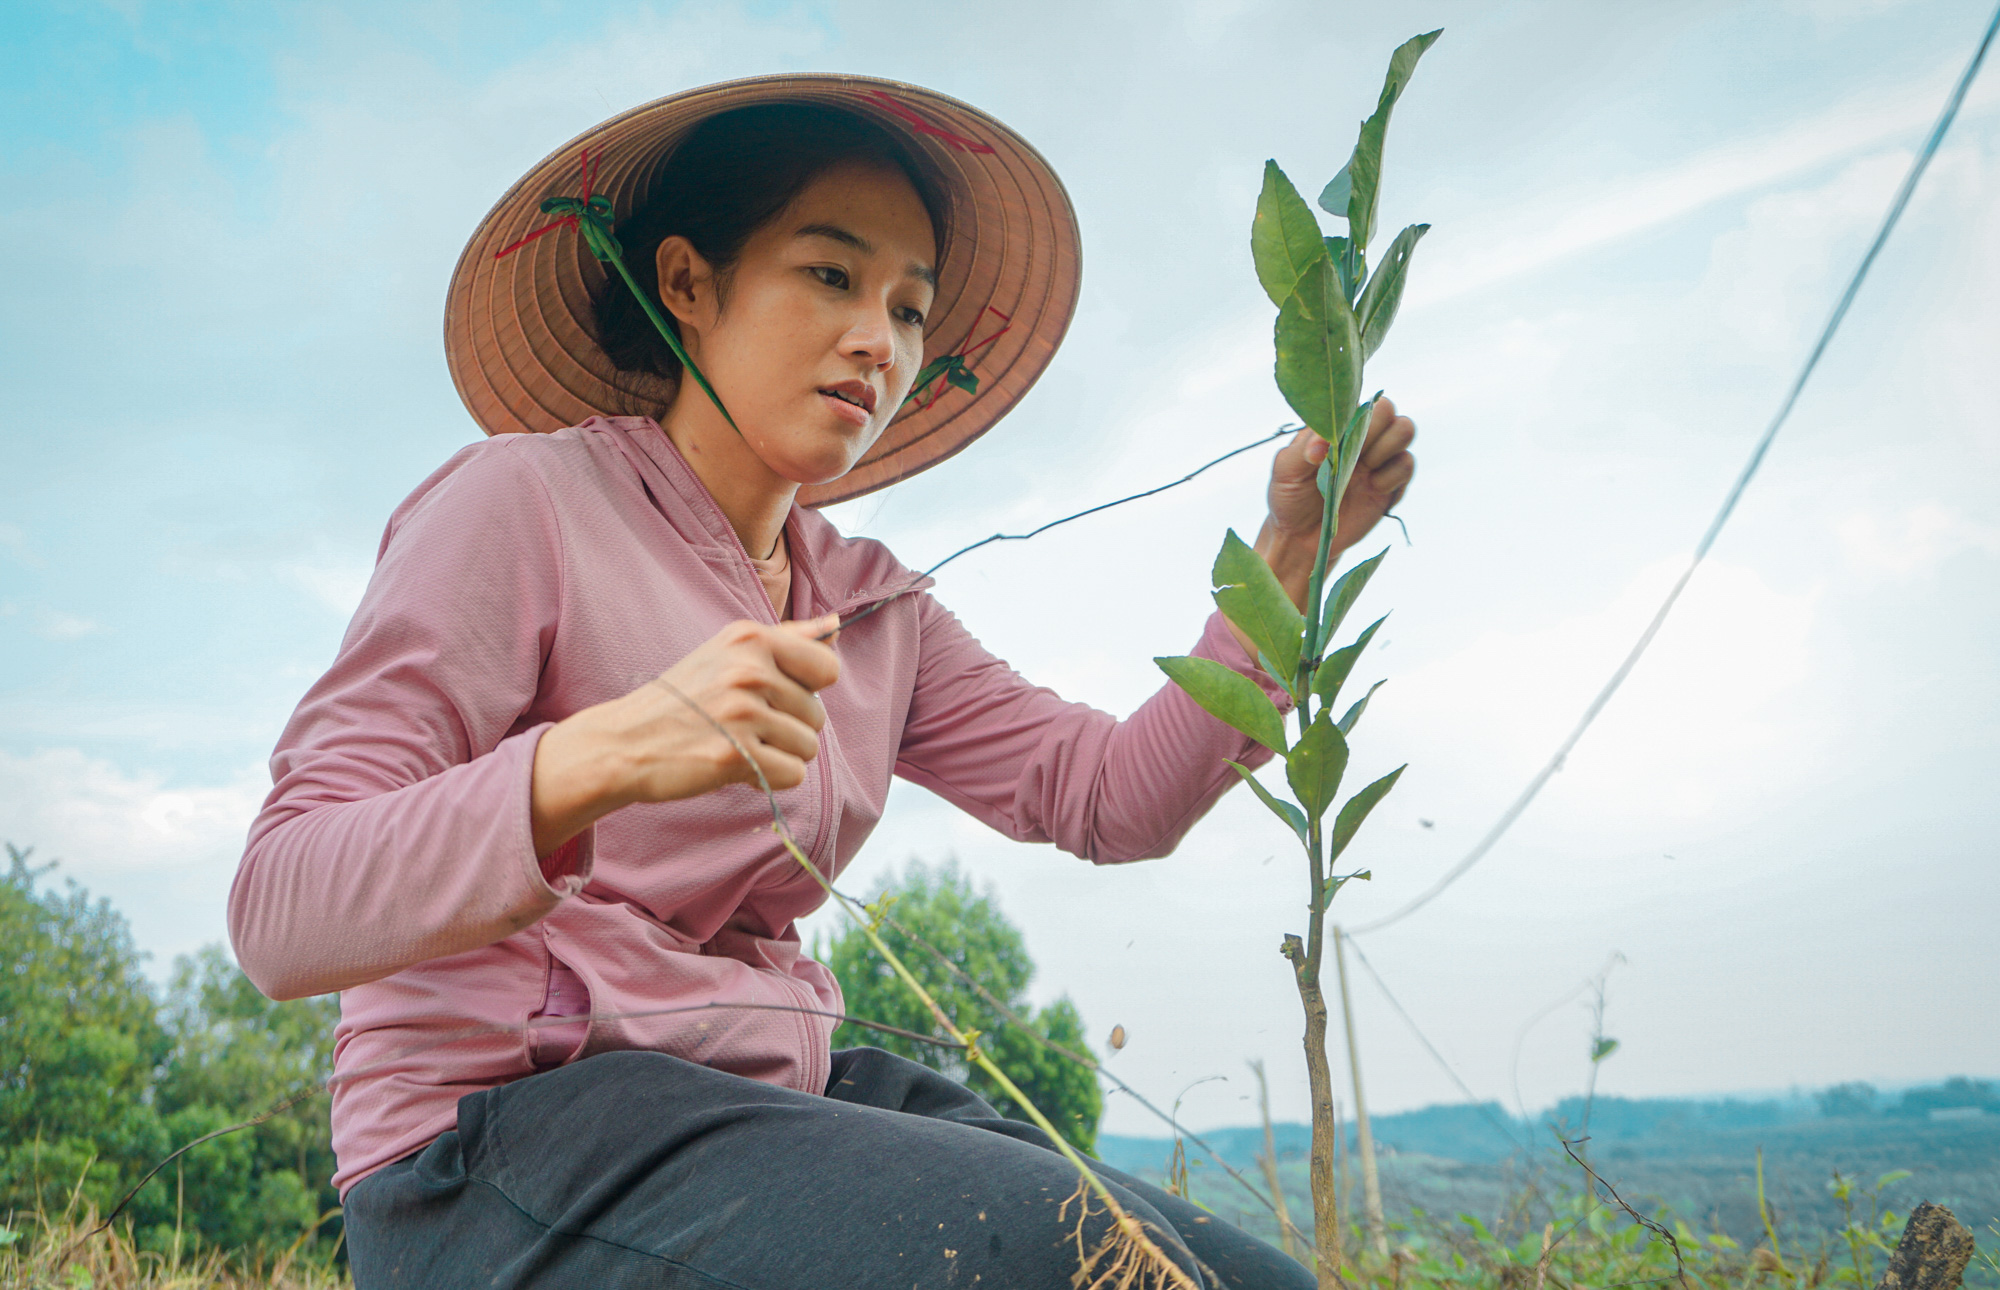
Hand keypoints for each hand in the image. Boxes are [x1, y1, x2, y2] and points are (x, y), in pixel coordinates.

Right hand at [530, 616, 841, 857]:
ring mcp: (741, 712)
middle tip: (743, 725)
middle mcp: (749, 670)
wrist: (624, 741)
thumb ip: (787, 638)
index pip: (828, 668)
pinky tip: (739, 765)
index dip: (809, 689)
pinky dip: (771, 778)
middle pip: (818, 714)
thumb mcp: (727, 652)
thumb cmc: (682, 698)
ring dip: (780, 754)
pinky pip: (793, 774)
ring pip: (808, 747)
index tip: (776, 696)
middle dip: (788, 727)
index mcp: (750, 638)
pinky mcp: (734, 755)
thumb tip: (835, 625)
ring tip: (739, 744)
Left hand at [1256, 397, 1417, 609]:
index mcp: (1337, 427)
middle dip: (1374, 430)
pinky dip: (1391, 475)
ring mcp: (1378, 459)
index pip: (1358, 399)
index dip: (1354, 416)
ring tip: (1365, 469)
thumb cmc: (1289, 496)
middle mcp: (1361, 438)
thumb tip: (1323, 445)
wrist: (1301, 537)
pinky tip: (1372, 488)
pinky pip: (1407, 465)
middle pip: (1389, 409)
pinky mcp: (1391, 485)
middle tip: (1356, 455)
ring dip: (1387, 447)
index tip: (1334, 444)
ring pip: (1405, 429)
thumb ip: (1301, 450)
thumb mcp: (1285, 470)